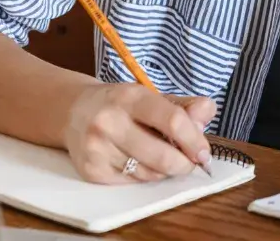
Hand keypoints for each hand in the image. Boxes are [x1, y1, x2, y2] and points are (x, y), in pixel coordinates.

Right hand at [63, 83, 216, 183]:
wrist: (73, 112)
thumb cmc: (121, 105)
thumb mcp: (151, 96)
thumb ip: (184, 106)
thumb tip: (206, 115)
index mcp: (130, 97)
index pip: (172, 120)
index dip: (194, 141)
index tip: (204, 153)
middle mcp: (109, 122)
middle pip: (162, 156)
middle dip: (183, 164)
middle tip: (189, 163)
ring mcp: (97, 148)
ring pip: (149, 174)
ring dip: (164, 170)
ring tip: (160, 156)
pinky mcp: (91, 170)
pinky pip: (133, 183)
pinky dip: (144, 176)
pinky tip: (138, 161)